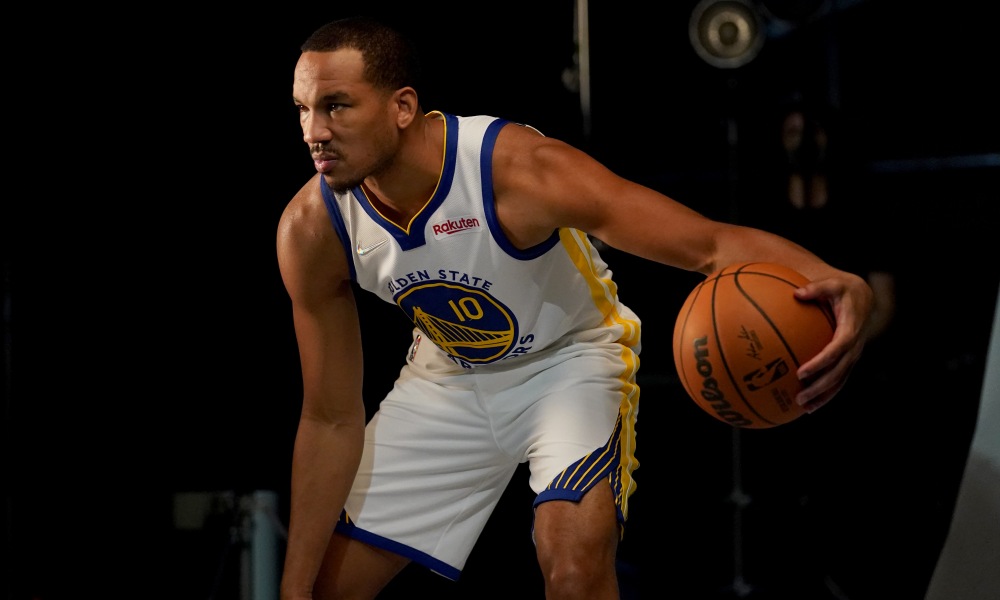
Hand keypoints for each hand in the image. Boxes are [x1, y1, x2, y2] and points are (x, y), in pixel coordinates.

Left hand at [792, 271, 873, 411]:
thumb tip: (797, 293)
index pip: (836, 350)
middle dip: (820, 387)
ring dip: (823, 396)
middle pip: (839, 372)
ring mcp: (853, 355)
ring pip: (840, 381)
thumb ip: (816, 288)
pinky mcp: (849, 360)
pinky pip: (839, 379)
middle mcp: (854, 347)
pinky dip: (826, 393)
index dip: (821, 362)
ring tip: (804, 407)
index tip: (801, 372)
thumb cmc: (843, 290)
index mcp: (850, 329)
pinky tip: (810, 404)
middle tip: (800, 397)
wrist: (864, 298)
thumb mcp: (833, 284)